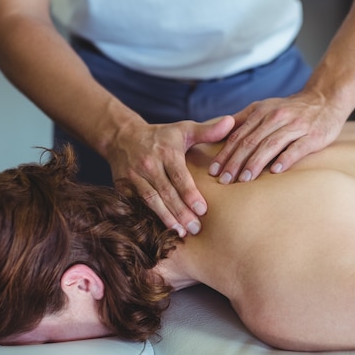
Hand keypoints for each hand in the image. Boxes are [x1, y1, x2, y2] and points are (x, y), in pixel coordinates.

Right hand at [109, 116, 234, 236]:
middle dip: (181, 212)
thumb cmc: (161, 136)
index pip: (179, 176)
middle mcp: (149, 164)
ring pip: (150, 200)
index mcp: (166, 151)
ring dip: (166, 218)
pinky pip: (136, 204)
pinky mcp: (123, 186)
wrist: (121, 136)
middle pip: (166, 192)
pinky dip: (147, 217)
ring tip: (181, 232)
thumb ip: (208, 130)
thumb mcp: (183, 129)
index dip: (190, 194)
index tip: (202, 210)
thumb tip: (232, 122)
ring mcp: (134, 176)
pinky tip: (160, 230)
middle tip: (196, 228)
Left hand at [208, 90, 347, 183]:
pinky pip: (297, 148)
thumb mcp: (265, 108)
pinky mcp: (313, 135)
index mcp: (261, 112)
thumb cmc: (291, 110)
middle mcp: (276, 117)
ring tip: (244, 179)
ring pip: (270, 145)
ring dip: (255, 163)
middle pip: (251, 142)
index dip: (225, 153)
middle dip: (235, 162)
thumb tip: (218, 133)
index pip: (238, 135)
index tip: (214, 170)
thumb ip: (243, 119)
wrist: (326, 99)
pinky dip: (285, 159)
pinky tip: (275, 171)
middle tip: (224, 180)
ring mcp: (295, 126)